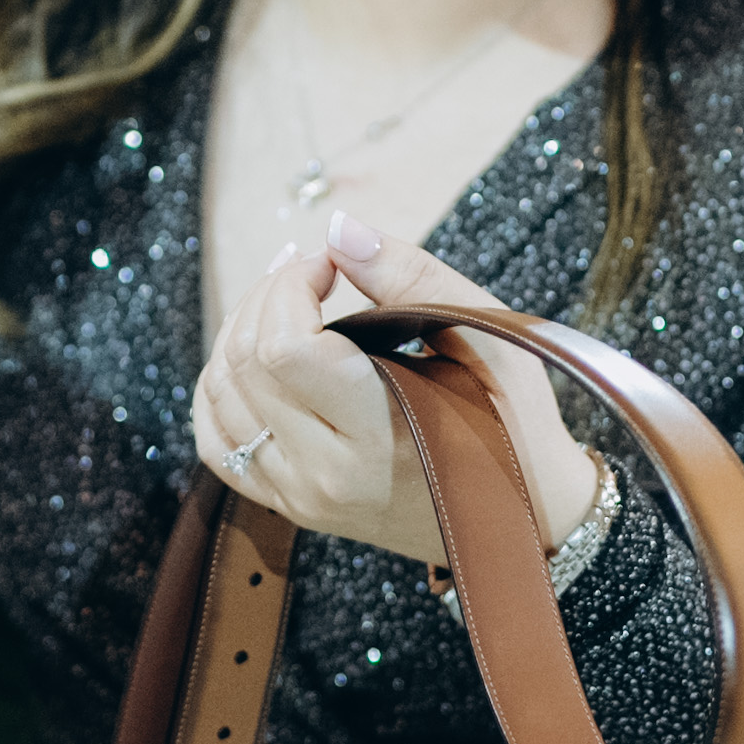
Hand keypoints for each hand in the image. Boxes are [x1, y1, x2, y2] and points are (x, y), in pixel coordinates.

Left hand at [191, 213, 602, 569]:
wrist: (527, 515)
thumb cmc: (514, 421)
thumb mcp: (484, 335)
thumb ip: (409, 276)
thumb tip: (337, 229)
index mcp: (377, 437)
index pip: (285, 350)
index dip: (293, 286)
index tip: (331, 266)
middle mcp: (325, 477)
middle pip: (245, 364)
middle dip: (268, 295)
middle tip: (311, 270)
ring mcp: (299, 497)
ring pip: (219, 396)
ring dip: (239, 330)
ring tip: (285, 298)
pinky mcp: (289, 505)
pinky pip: (216, 440)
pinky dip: (221, 386)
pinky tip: (255, 354)